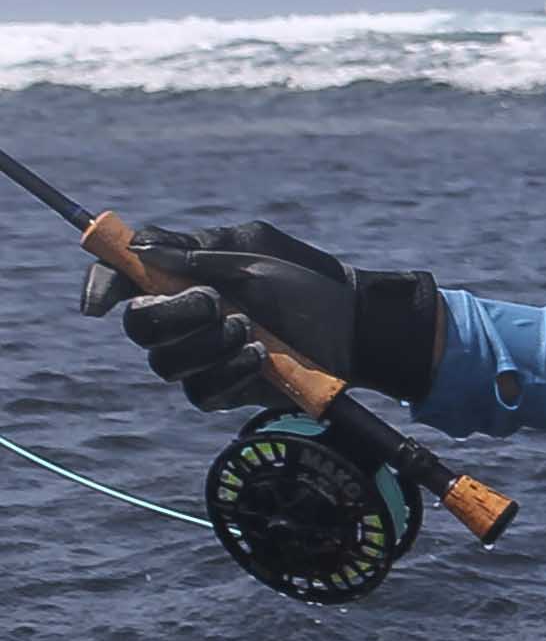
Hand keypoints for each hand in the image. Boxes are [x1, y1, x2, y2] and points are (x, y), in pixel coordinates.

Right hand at [80, 221, 441, 413]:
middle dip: (171, 315)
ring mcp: (198, 356)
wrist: (351, 322)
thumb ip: (192, 251)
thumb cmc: (302, 278)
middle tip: (215, 302)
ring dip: (207, 344)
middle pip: (137, 327)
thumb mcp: (251, 249)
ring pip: (165, 363)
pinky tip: (260, 356)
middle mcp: (179, 318)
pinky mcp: (222, 389)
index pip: (121, 279)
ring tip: (251, 328)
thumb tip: (136, 249)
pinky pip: (201, 391)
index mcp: (179, 276)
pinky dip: (230, 371)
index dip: (101, 286)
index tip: (99, 302)